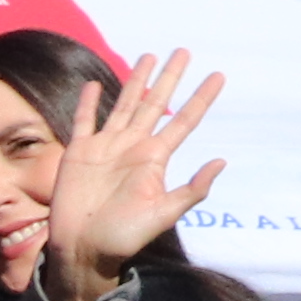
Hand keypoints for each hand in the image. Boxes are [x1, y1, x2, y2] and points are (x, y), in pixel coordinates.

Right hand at [33, 46, 225, 300]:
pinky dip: (90, 103)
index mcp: (154, 158)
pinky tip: (96, 86)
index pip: (183, 121)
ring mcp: (105, 148)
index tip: (218, 75)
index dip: (201, 98)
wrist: (83, 249)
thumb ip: (192, 190)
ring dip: (137, 81)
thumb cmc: (124, 237)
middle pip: (155, 104)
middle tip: (184, 51)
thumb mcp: (164, 215)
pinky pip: (85, 121)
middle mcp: (133, 147)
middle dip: (170, 78)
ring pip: (124, 104)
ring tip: (149, 56)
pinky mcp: (78, 152)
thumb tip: (221, 160)